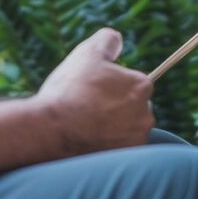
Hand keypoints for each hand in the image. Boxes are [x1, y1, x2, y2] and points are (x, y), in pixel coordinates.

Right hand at [35, 28, 154, 154]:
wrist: (50, 130)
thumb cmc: (70, 90)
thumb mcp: (88, 53)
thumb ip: (108, 40)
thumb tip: (117, 40)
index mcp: (142, 85)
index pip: (130, 81)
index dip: (108, 84)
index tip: (91, 89)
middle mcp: (146, 114)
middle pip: (130, 105)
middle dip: (113, 105)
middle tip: (86, 107)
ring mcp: (136, 138)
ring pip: (125, 127)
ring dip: (111, 126)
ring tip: (85, 125)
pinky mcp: (125, 158)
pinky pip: (119, 147)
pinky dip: (107, 144)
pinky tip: (88, 139)